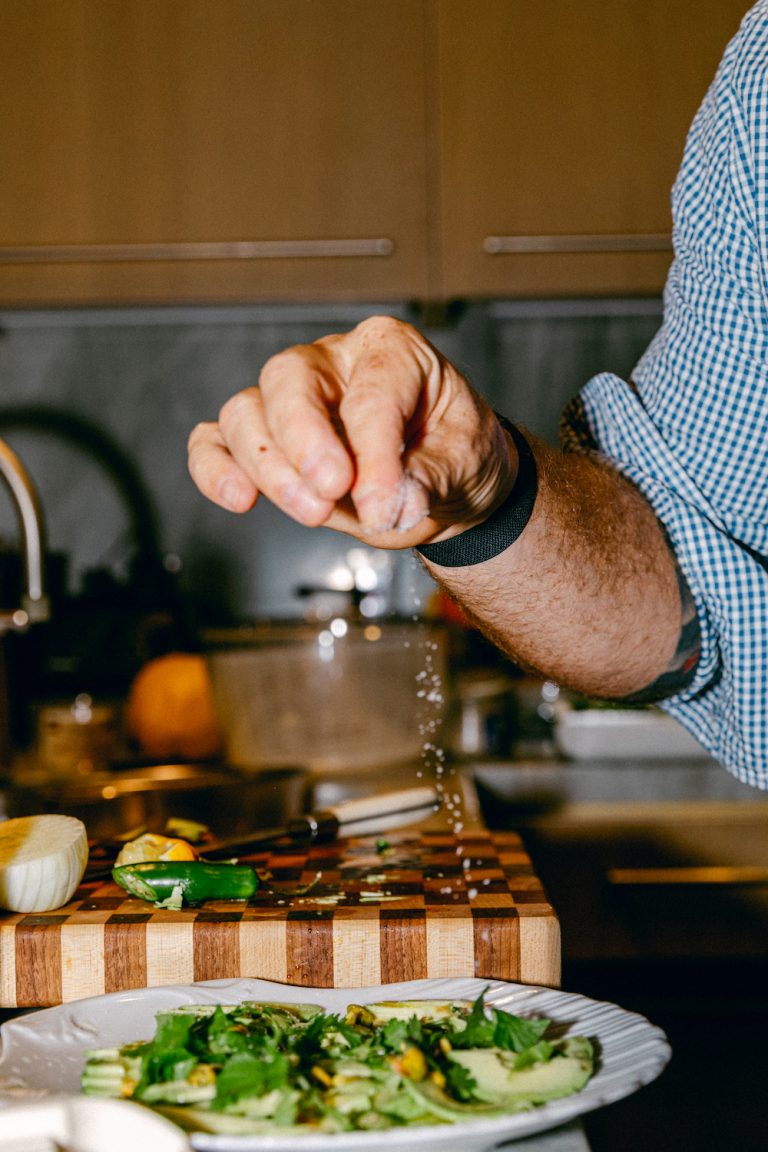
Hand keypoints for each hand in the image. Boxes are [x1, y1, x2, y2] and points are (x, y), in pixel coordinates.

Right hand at [188, 316, 514, 548]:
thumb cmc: (452, 451)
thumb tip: (398, 502)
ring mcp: (290, 398)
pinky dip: (214, 469)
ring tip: (313, 513)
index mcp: (391, 350)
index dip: (374, 456)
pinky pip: (215, 441)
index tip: (382, 506)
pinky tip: (237, 498)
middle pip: (288, 380)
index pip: (370, 396)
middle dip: (303, 441)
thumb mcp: (465, 461)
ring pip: (246, 413)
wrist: (443, 480)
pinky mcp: (264, 438)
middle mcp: (332, 362)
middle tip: (329, 493)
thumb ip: (432, 478)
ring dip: (267, 467)